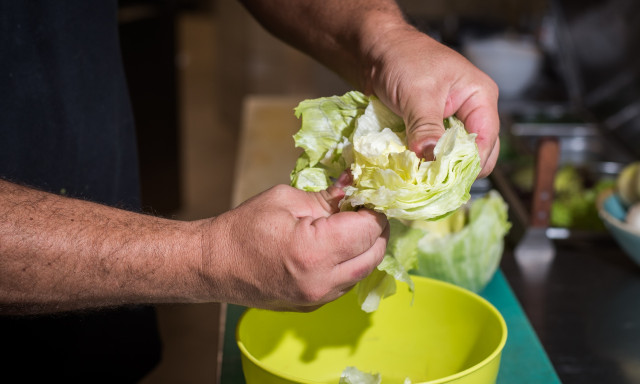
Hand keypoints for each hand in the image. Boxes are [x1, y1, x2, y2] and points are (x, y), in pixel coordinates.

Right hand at [200, 183, 388, 311]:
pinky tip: (338, 247)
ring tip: (352, 227)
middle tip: (365, 210)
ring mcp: (319, 299)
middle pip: (374, 254)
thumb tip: (355, 184)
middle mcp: (322, 281)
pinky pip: (347, 283)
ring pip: (365, 271)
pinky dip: (352, 263)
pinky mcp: (314, 306)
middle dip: (377, 230)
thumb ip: (326, 196)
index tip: (369, 197)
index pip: (368, 230)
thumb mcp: (286, 200)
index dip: (374, 210)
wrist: (213, 265)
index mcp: (315, 250)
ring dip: (367, 248)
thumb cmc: (244, 227)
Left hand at [363, 23, 499, 177]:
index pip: (487, 140)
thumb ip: (426, 126)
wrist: (376, 50)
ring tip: (419, 178)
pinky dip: (423, 162)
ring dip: (436, 167)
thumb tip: (430, 157)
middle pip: (475, 153)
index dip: (469, 163)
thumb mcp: (417, 93)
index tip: (445, 179)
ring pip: (452, 156)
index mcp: (479, 97)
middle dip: (454, 169)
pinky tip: (411, 169)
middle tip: (431, 183)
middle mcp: (470, 112)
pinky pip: (433, 153)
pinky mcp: (431, 130)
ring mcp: (450, 122)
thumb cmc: (402, 59)